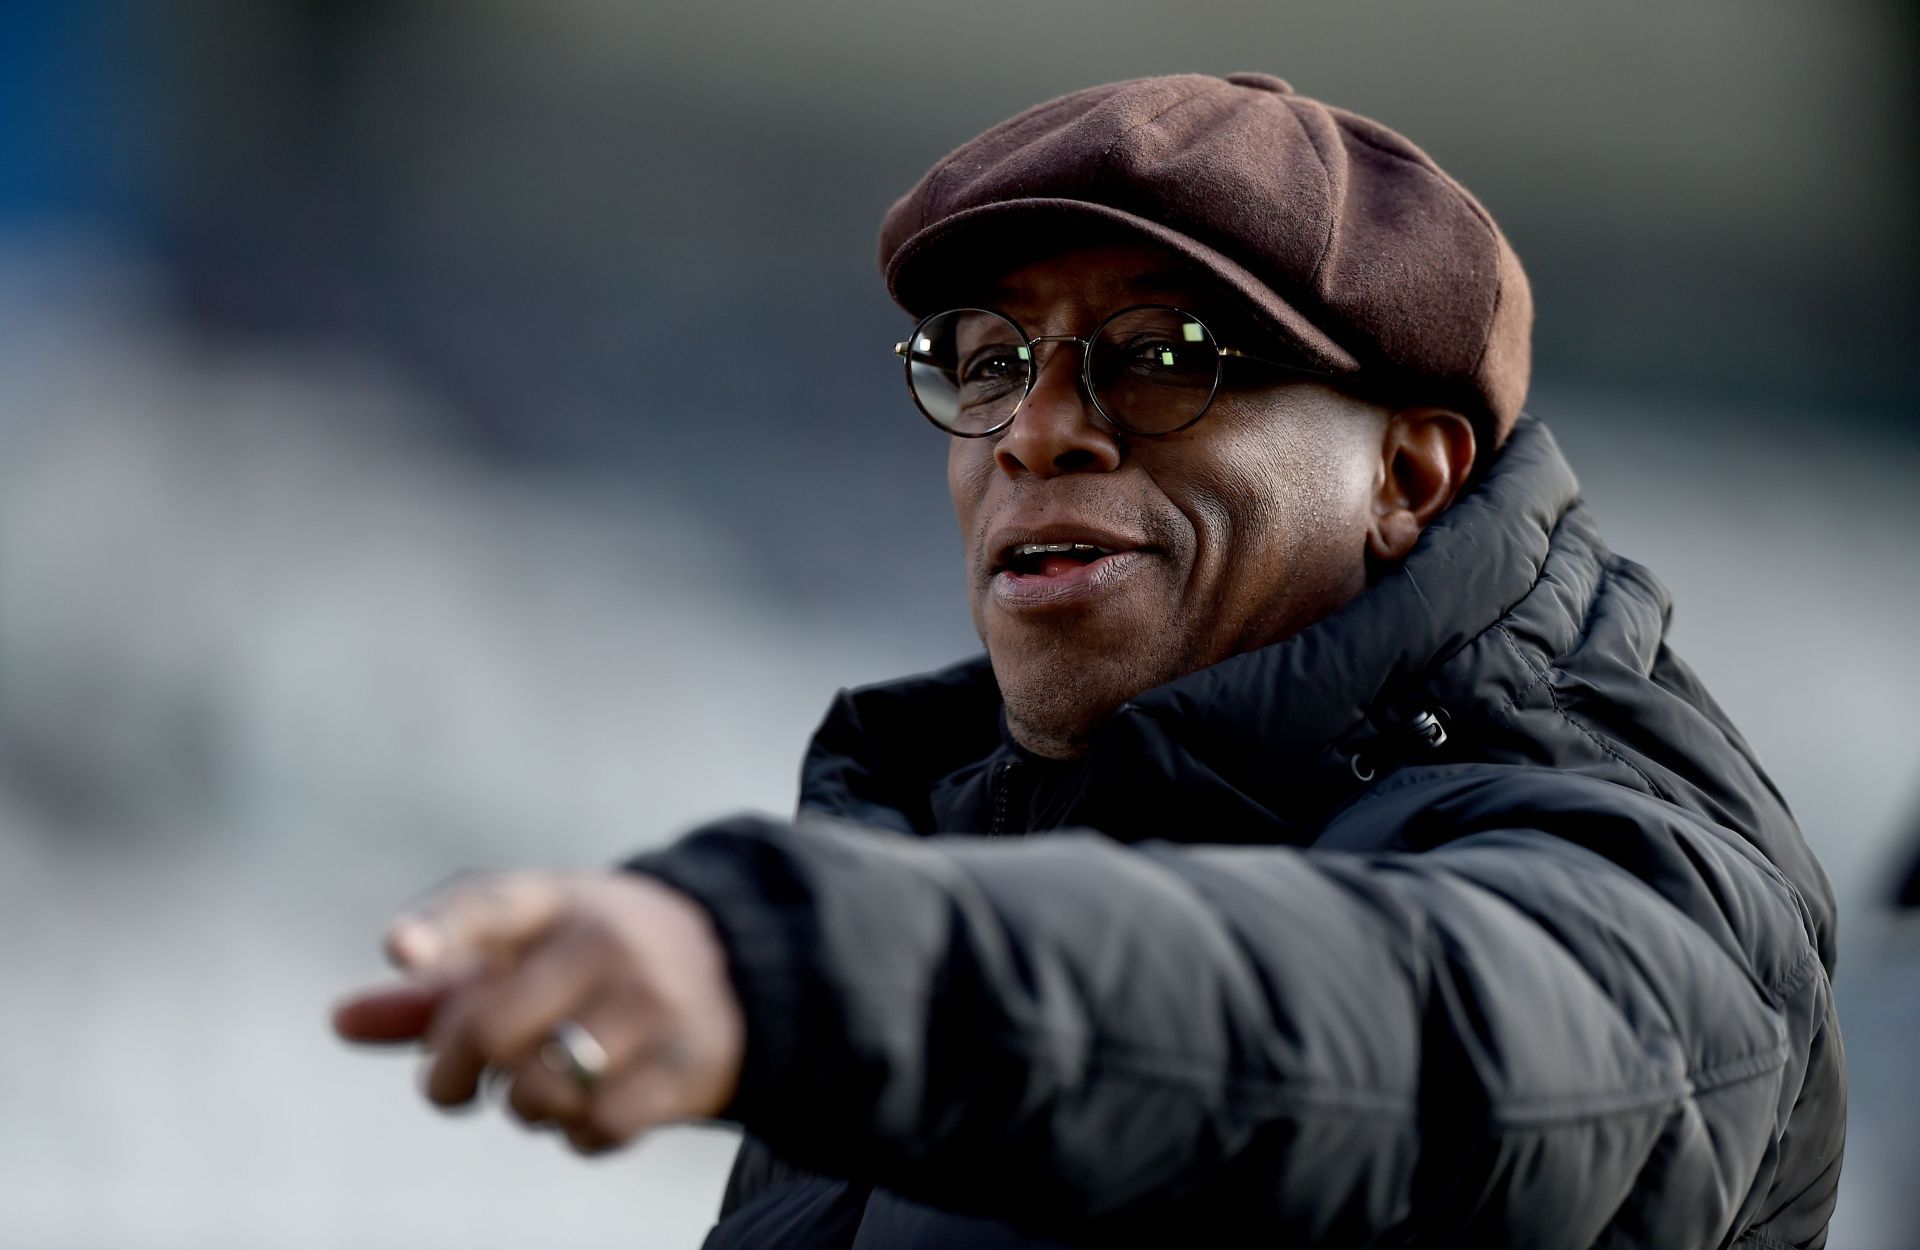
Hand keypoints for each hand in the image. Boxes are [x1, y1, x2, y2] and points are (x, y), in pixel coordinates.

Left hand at [332, 872, 744, 1153]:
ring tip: (537, 1090)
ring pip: (538, 1090)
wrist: (744, 968)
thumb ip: (438, 988)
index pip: (492, 903)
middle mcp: (607, 942)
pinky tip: (589, 1110)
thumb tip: (338, 1022)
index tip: (401, 952)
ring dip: (520, 1109)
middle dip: (449, 1074)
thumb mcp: (529, 952)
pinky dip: (577, 1136)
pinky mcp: (687, 1064)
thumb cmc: (597, 962)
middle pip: (490, 1029)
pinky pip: (596, 1129)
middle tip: (450, 1088)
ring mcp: (652, 1003)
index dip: (442, 929)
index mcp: (559, 900)